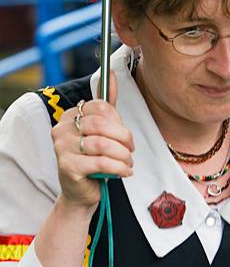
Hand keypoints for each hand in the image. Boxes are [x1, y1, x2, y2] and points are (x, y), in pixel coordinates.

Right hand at [51, 71, 133, 210]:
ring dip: (123, 155)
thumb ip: (107, 106)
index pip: (100, 107)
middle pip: (101, 124)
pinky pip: (101, 162)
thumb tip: (111, 74)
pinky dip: (119, 167)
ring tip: (128, 163)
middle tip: (131, 150)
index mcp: (70, 115)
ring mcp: (62, 147)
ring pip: (102, 144)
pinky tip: (125, 172)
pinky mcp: (67, 166)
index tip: (126, 136)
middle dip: (124, 138)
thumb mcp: (102, 132)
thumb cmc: (93, 160)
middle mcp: (62, 128)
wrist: (80, 193)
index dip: (119, 122)